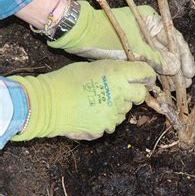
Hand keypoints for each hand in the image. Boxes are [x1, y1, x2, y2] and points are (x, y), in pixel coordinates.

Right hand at [9, 60, 155, 140]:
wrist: (45, 104)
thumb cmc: (66, 81)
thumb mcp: (92, 67)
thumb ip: (114, 72)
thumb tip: (127, 76)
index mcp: (117, 75)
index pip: (145, 73)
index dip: (148, 75)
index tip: (146, 78)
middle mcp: (120, 94)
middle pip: (141, 95)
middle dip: (136, 93)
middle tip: (121, 90)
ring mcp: (114, 114)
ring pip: (126, 110)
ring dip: (118, 106)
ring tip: (97, 102)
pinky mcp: (106, 127)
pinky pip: (112, 123)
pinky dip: (106, 119)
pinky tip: (90, 113)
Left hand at [48, 1, 194, 83]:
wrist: (79, 35)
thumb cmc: (107, 35)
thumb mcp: (135, 48)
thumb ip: (157, 59)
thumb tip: (176, 69)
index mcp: (152, 21)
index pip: (175, 40)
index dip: (184, 58)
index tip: (190, 73)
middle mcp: (148, 30)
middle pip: (169, 51)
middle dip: (178, 68)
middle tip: (186, 84)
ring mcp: (140, 41)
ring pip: (159, 59)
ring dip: (168, 74)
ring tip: (176, 88)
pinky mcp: (132, 51)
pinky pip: (148, 63)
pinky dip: (155, 74)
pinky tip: (161, 85)